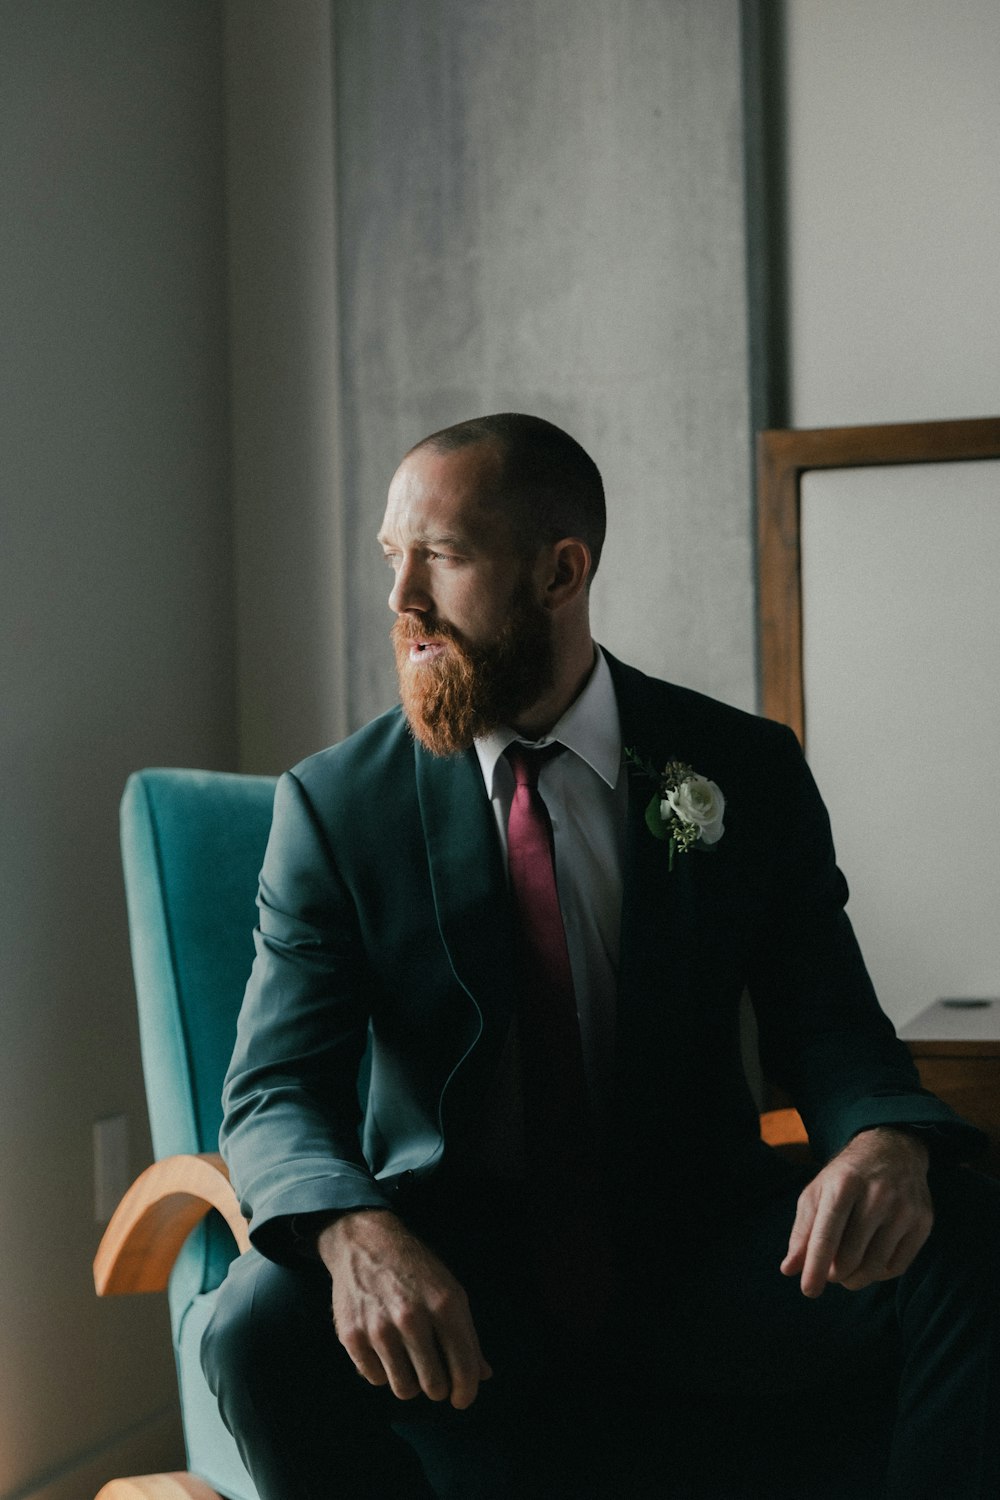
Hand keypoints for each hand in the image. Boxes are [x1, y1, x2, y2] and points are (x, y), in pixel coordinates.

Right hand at [318, 1210, 491, 1408]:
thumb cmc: (415, 1270)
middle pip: (434, 1386)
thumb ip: (467, 1335)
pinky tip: (383, 1349)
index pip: (464, 1367)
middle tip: (433, 1375)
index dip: (466, 1392)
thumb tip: (483, 1375)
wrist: (365, 1243)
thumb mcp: (450, 1291)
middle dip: (437, 1387)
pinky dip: (382, 1371)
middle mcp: (412, 1317)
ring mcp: (379, 1327)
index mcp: (444, 1304)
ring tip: (408, 1360)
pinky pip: (375, 1379)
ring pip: (404, 1389)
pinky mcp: (352, 1336)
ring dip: (409, 1382)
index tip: (461, 1398)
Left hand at [780, 1126, 932, 1297]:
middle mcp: (877, 1195)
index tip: (809, 1291)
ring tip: (846, 1272)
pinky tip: (870, 1262)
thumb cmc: (846, 1176)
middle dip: (834, 1273)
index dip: (815, 1267)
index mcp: (844, 1184)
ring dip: (855, 1278)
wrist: (893, 1150)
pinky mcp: (923, 1221)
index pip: (827, 1236)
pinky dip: (878, 1274)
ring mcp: (903, 1209)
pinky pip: (897, 1266)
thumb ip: (802, 1231)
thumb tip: (789, 1270)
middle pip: (850, 1257)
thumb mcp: (817, 1192)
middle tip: (830, 1271)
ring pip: (874, 1266)